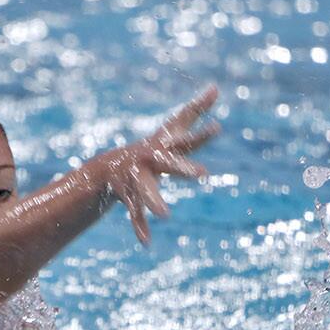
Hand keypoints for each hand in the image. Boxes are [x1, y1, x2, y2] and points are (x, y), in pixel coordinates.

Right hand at [92, 85, 220, 243]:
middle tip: (203, 174)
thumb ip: (195, 110)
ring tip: (165, 215)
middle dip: (183, 169)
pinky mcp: (130, 197)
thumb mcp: (173, 130)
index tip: (217, 128)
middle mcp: (150, 161)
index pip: (186, 139)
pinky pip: (135, 214)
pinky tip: (146, 242)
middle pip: (169, 164)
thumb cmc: (153, 147)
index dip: (201, 135)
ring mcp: (137, 179)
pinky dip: (140, 227)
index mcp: (163, 147)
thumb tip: (216, 87)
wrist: (111, 166)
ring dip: (155, 201)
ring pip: (146, 191)